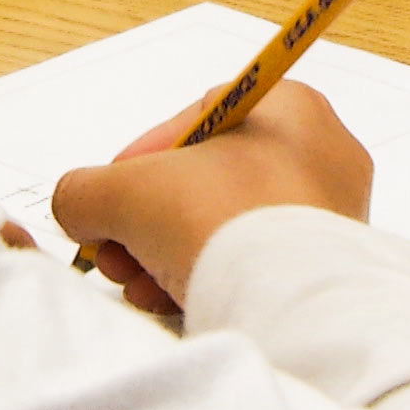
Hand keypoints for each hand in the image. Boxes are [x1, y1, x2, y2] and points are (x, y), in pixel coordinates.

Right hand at [52, 81, 373, 313]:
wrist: (290, 303)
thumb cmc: (228, 224)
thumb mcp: (124, 192)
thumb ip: (86, 191)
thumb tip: (79, 209)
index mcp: (290, 107)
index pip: (198, 121)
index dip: (140, 158)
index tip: (112, 192)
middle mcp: (322, 155)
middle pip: (208, 182)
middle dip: (148, 219)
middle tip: (117, 247)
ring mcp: (330, 215)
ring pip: (227, 228)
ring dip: (168, 254)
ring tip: (139, 282)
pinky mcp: (328, 268)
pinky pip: (256, 265)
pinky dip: (208, 278)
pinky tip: (173, 298)